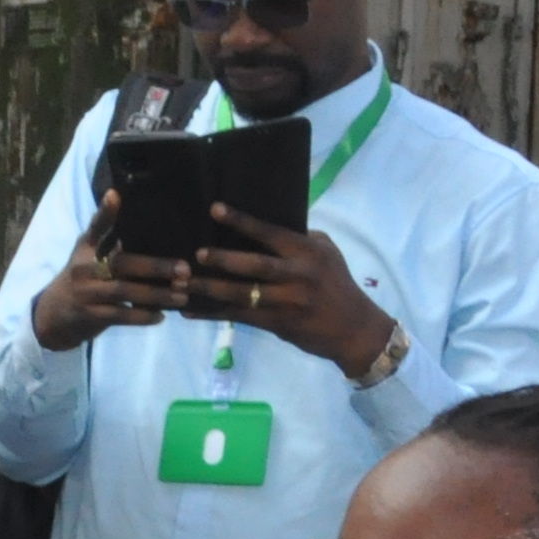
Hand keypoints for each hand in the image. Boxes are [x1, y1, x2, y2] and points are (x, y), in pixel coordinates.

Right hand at [27, 194, 180, 351]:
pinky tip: (161, 316)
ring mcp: (86, 292)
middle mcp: (84, 267)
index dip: (104, 212)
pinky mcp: (90, 314)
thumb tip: (145, 223)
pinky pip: (120, 315)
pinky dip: (142, 317)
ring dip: (156, 294)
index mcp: (86, 249)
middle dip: (155, 267)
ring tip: (182, 295)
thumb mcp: (87, 256)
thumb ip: (108, 241)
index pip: (95, 227)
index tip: (114, 195)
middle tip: (184, 269)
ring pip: (125, 291)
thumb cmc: (81, 279)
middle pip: (121, 263)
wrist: (53, 315)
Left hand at [176, 207, 394, 373]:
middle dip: (224, 260)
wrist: (355, 330)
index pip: (271, 233)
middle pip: (255, 265)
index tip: (215, 209)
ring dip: (210, 289)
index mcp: (307, 252)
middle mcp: (297, 276)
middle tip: (196, 254)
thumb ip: (300, 239)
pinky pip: (239, 317)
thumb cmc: (337, 285)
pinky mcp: (277, 324)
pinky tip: (189, 312)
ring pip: (243, 295)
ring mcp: (287, 302)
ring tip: (183, 284)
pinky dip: (212, 314)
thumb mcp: (327, 254)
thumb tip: (265, 226)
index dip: (243, 222)